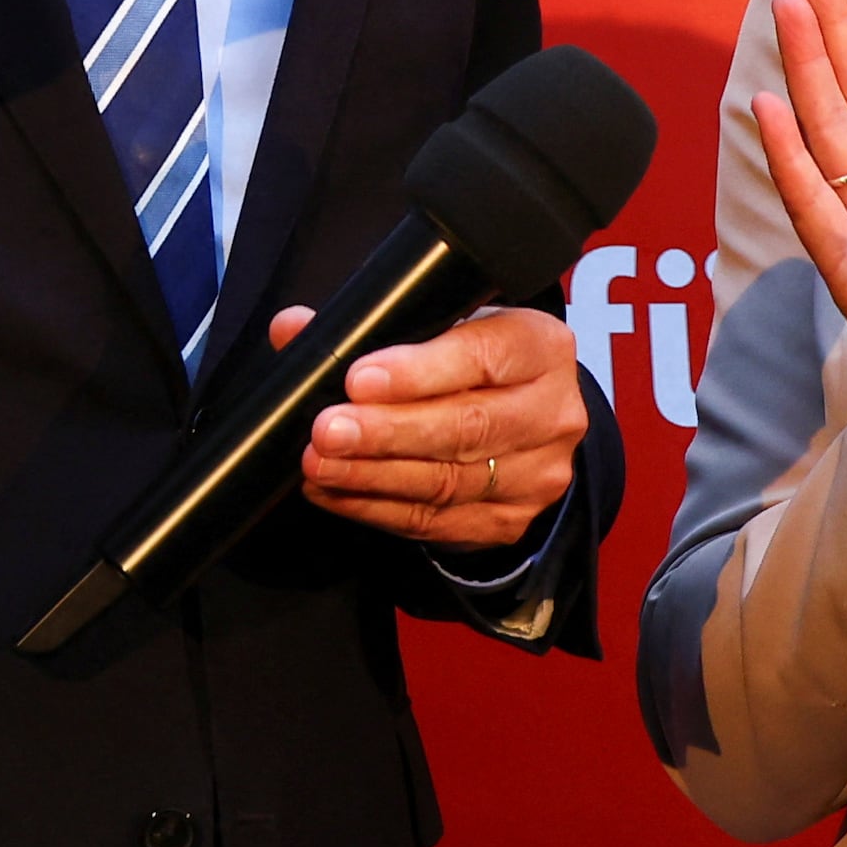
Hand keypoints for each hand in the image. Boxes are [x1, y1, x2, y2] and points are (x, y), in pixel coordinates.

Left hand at [296, 300, 587, 549]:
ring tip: (319, 464)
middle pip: (467, 426)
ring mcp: (538, 474)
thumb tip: (293, 329)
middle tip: (327, 430)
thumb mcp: (440, 326)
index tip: (359, 379)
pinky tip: (335, 494)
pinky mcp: (510, 521)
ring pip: (447, 479)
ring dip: (372, 475)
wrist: (524, 420)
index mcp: (540, 346)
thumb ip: (371, 326)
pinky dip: (376, 508)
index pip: (482, 356)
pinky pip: (435, 520)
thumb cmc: (472, 362)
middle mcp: (553, 411)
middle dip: (387, 431)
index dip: (418, 371)